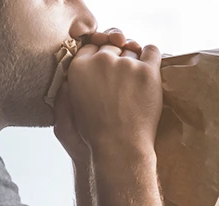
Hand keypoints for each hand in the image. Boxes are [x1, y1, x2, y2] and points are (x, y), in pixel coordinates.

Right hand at [55, 29, 161, 158]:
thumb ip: (66, 91)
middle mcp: (101, 60)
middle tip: (120, 75)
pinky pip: (152, 51)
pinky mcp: (147, 71)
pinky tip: (148, 70)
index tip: (103, 67)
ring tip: (133, 82)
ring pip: (132, 50)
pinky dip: (151, 57)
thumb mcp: (67, 112)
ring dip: (134, 60)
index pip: (90, 47)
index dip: (97, 56)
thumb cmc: (94, 134)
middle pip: (111, 45)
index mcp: (79, 68)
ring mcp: (126, 64)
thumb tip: (69, 78)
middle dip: (115, 55)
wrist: (118, 147)